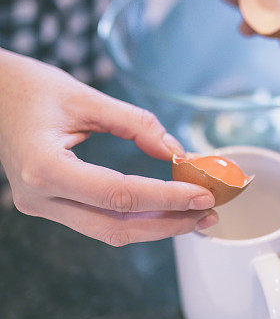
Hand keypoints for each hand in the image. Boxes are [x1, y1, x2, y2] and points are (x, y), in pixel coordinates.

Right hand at [0, 50, 217, 244]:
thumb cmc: (30, 88)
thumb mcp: (86, 97)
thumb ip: (136, 124)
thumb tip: (178, 152)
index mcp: (45, 168)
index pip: (118, 194)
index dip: (166, 198)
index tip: (203, 195)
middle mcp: (39, 197)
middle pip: (116, 226)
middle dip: (168, 223)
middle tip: (209, 214)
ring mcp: (41, 206)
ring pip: (108, 231)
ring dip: (155, 226)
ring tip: (196, 216)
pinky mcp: (48, 204)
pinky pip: (98, 220)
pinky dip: (135, 217)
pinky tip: (164, 209)